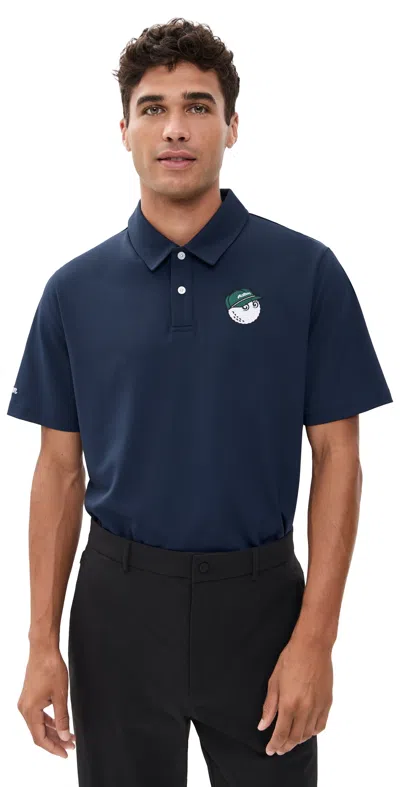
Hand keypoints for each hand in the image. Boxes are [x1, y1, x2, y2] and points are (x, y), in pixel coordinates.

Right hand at [17, 647, 75, 757]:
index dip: (53, 748)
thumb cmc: (51, 668)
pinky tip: (60, 723)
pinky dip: (49, 720)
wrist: (43, 649)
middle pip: (39, 732)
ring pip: (39, 724)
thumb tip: (65, 736)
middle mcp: (24, 708)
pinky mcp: (29, 696)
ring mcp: (26, 702)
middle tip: (71, 745)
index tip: (65, 753)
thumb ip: (62, 718)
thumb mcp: (61, 695)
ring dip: (53, 730)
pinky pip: (38, 714)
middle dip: (56, 740)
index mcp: (30, 710)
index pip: (40, 738)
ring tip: (69, 735)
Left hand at [257, 635, 332, 754]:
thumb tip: (263, 725)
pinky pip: (321, 725)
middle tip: (278, 749)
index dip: (275, 744)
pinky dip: (313, 732)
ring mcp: (318, 706)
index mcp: (289, 703)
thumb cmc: (291, 659)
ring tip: (290, 741)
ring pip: (308, 733)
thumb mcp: (274, 681)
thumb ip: (269, 706)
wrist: (313, 646)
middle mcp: (305, 709)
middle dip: (285, 746)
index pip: (281, 733)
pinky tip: (306, 731)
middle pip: (295, 737)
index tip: (270, 750)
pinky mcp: (327, 702)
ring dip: (298, 740)